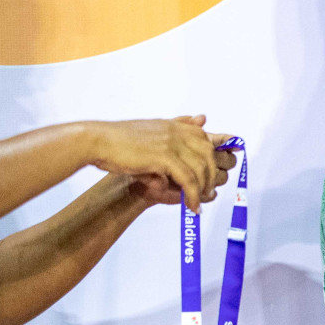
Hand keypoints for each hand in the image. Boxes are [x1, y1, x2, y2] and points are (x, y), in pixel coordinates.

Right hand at [87, 115, 233, 212]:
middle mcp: (178, 132)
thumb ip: (179, 126)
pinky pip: (188, 180)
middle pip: (209, 155)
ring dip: (203, 189)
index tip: (227, 166)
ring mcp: (172, 143)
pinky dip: (192, 195)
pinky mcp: (164, 157)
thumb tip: (202, 118)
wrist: (97, 141)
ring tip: (199, 202)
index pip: (208, 138)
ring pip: (201, 169)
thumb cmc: (121, 140)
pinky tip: (190, 205)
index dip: (221, 152)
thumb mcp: (154, 129)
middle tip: (210, 191)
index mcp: (177, 125)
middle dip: (214, 174)